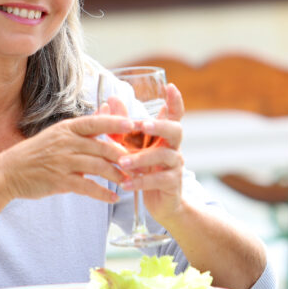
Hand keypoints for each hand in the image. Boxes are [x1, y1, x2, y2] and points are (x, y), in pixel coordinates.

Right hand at [0, 114, 134, 203]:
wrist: (8, 172)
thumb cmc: (38, 152)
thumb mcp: (60, 133)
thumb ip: (86, 125)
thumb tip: (108, 107)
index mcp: (68, 128)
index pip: (97, 122)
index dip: (117, 122)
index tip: (135, 125)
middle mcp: (67, 142)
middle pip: (103, 147)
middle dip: (125, 157)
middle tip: (141, 163)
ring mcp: (63, 161)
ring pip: (99, 167)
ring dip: (118, 175)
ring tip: (131, 181)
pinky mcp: (59, 180)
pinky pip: (87, 187)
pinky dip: (102, 193)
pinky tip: (113, 198)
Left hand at [115, 83, 185, 222]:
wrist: (160, 202)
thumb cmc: (144, 169)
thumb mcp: (132, 146)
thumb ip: (122, 125)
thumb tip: (111, 99)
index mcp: (164, 135)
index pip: (175, 114)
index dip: (175, 100)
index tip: (170, 86)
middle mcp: (173, 147)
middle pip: (175, 130)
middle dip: (159, 125)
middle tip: (142, 125)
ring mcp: (176, 165)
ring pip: (164, 155)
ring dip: (142, 158)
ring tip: (123, 162)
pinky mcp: (173, 183)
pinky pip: (158, 180)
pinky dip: (140, 181)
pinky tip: (125, 184)